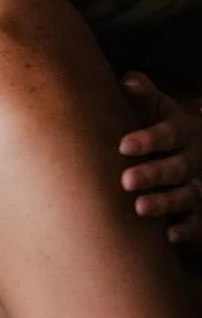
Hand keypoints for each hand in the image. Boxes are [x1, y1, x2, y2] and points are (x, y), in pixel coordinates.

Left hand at [119, 74, 201, 247]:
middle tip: (126, 180)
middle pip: (176, 167)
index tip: (123, 146)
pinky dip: (186, 229)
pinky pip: (197, 222)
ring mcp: (198, 186)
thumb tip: (128, 82)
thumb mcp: (155, 108)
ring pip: (187, 195)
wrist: (187, 151)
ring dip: (165, 202)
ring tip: (140, 208)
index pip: (168, 134)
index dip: (148, 139)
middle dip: (153, 174)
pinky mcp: (199, 212)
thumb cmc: (158, 127)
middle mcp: (193, 159)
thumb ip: (142, 95)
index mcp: (182, 131)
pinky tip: (170, 235)